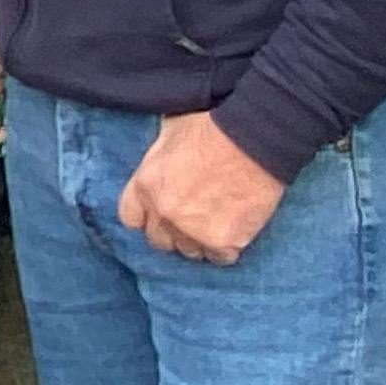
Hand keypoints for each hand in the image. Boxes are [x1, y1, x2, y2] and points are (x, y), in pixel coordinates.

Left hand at [114, 110, 287, 263]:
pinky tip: (232, 230)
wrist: (254, 138)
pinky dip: (225, 248)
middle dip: (172, 231)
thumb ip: (157, 159)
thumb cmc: (212, 126)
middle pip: (159, 240)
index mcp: (146, 185)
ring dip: (199, 240)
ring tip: (215, 221)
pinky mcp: (224, 241)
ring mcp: (193, 230)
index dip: (147, 216)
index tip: (160, 212)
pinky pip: (218, 257)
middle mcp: (165, 212)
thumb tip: (159, 164)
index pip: (130, 218)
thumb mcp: (170, 132)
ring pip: (189, 251)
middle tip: (192, 217)